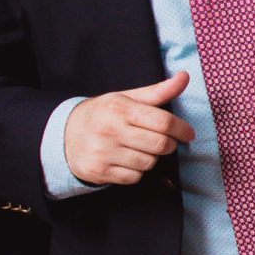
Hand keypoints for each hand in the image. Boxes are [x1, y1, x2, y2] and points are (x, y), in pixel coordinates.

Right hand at [64, 71, 196, 186]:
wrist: (65, 135)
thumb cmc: (104, 114)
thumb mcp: (127, 99)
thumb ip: (158, 91)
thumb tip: (184, 77)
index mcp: (119, 108)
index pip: (163, 122)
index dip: (181, 129)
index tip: (188, 134)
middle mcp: (109, 130)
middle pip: (160, 145)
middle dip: (167, 144)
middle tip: (162, 140)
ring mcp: (102, 152)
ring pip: (149, 163)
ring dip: (151, 158)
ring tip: (137, 148)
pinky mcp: (98, 171)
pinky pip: (135, 177)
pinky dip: (136, 171)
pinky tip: (125, 159)